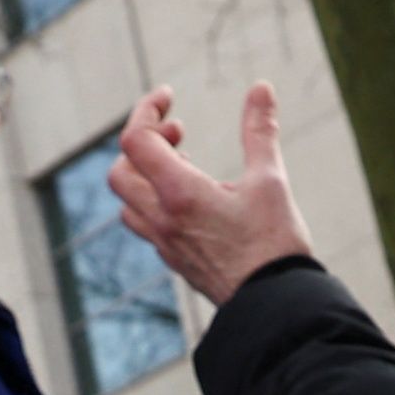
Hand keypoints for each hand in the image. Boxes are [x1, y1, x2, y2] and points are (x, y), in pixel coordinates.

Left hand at [108, 85, 317, 305]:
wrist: (274, 307)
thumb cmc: (274, 245)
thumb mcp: (271, 180)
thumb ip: (260, 131)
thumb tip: (261, 87)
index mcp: (179, 193)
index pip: (136, 141)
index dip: (146, 110)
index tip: (170, 98)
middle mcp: (162, 219)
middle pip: (120, 171)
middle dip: (143, 143)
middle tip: (179, 134)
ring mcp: (165, 244)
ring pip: (127, 201)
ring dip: (144, 174)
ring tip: (185, 164)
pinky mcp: (175, 261)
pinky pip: (145, 224)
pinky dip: (155, 200)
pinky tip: (191, 198)